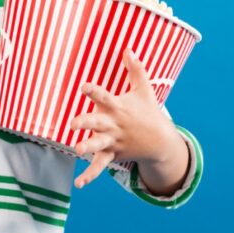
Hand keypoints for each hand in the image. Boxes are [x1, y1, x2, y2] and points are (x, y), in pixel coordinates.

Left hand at [69, 49, 176, 188]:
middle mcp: (114, 125)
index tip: (83, 86)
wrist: (161, 141)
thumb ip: (135, 69)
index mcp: (119, 108)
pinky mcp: (112, 154)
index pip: (104, 97)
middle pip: (97, 123)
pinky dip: (90, 176)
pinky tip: (79, 184)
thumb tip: (128, 48)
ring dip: (87, 148)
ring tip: (77, 150)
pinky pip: (99, 166)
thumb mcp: (144, 90)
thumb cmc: (148, 111)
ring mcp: (113, 141)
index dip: (93, 92)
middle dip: (85, 123)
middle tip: (73, 123)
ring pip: (98, 145)